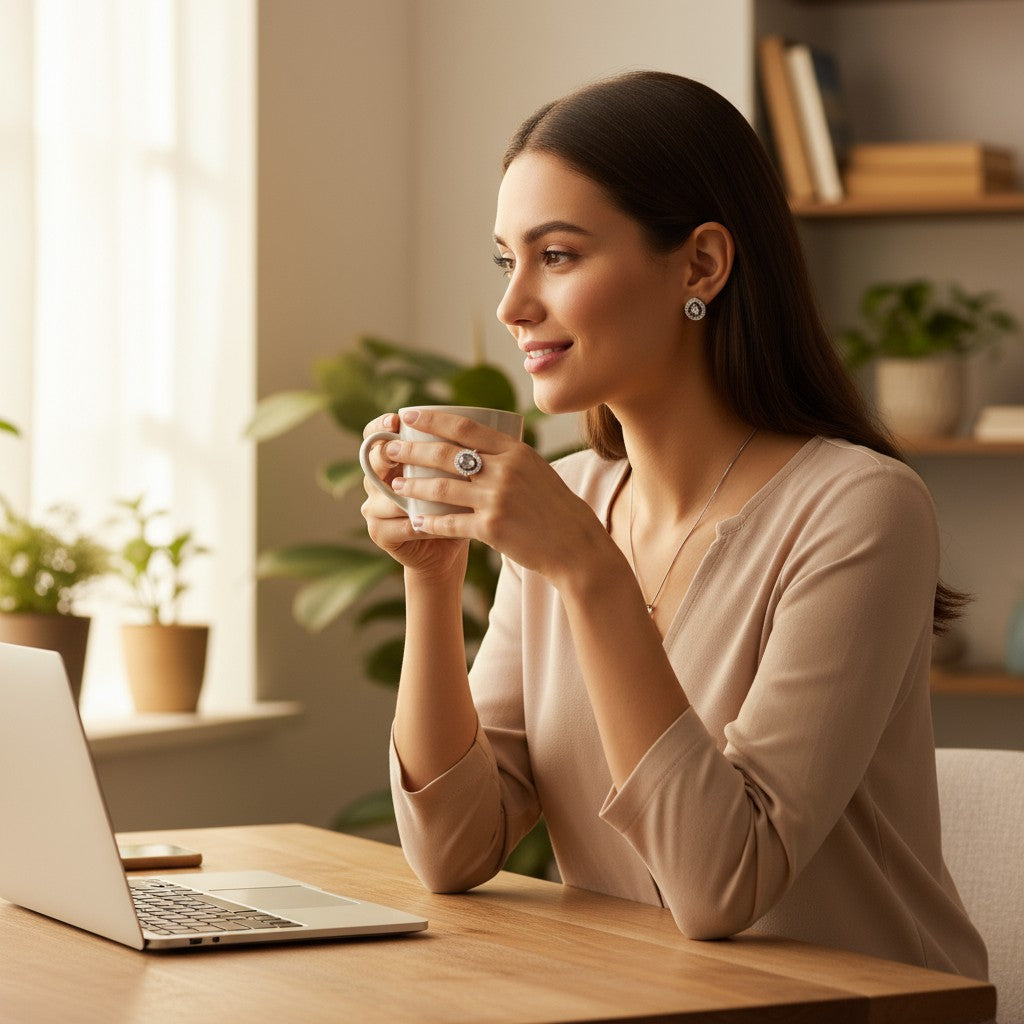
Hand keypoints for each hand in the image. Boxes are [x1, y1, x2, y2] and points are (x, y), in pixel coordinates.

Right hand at [360, 413, 469, 582]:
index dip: (380, 426)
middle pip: (372, 462)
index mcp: (390, 461)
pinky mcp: (380, 534)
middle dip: (386, 454)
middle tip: (400, 450)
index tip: (396, 420)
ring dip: (411, 494)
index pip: (374, 435)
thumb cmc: (455, 503)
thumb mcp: (455, 474)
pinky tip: (437, 522)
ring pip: (387, 496)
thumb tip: (482, 418)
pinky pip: (399, 526)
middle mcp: (376, 482)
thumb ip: (457, 452)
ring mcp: (374, 509)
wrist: (448, 547)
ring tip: (435, 490)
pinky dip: (421, 524)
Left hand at [382, 408, 605, 583]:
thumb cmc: (555, 508)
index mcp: (515, 451)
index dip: (432, 420)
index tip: (408, 416)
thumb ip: (507, 457)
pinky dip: (429, 522)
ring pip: (441, 487)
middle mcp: (504, 470)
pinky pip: (450, 522)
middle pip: (446, 454)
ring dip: (413, 485)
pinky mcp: (491, 528)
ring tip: (396, 485)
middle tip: (389, 449)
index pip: (465, 427)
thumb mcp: (536, 470)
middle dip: (412, 450)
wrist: (575, 545)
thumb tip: (474, 446)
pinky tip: (415, 521)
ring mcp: (497, 499)